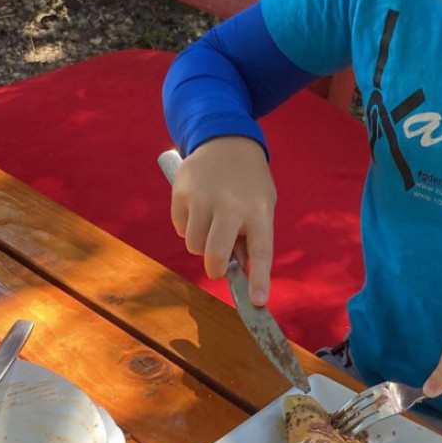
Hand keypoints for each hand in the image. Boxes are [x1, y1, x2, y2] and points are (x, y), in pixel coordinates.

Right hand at [170, 137, 275, 305]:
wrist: (226, 139)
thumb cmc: (249, 182)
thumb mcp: (261, 205)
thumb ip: (251, 237)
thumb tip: (237, 272)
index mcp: (258, 210)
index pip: (260, 251)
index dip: (259, 279)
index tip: (258, 302)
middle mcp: (230, 205)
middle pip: (215, 254)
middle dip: (215, 269)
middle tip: (219, 267)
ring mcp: (203, 198)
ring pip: (194, 245)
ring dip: (201, 244)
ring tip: (212, 223)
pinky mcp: (181, 193)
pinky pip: (180, 228)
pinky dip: (187, 226)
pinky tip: (198, 207)